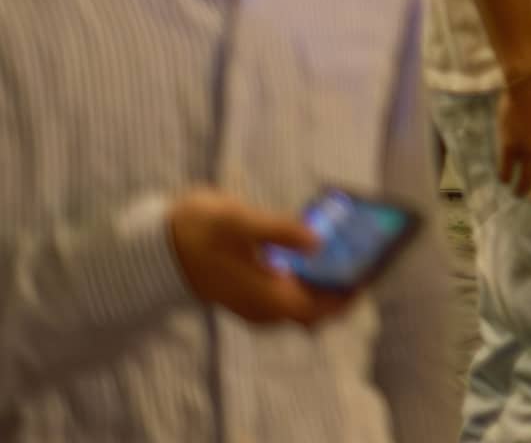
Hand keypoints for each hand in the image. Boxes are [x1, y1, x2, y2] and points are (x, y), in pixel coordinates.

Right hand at [165, 191, 351, 326]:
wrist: (154, 244)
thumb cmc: (197, 230)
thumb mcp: (238, 222)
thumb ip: (279, 231)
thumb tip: (318, 243)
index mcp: (265, 298)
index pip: (321, 310)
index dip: (350, 295)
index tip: (374, 268)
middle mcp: (263, 309)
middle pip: (317, 308)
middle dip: (345, 285)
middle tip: (367, 253)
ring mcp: (255, 302)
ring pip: (304, 301)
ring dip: (328, 280)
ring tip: (349, 247)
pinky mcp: (250, 290)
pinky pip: (290, 291)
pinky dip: (309, 276)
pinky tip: (318, 248)